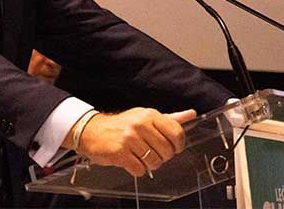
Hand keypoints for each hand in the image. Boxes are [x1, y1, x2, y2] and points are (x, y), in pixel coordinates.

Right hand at [72, 107, 197, 176]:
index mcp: (149, 115)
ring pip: (154, 162)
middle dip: (162, 157)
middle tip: (151, 153)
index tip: (172, 148)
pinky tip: (130, 161)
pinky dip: (137, 169)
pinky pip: (140, 169)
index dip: (178, 145)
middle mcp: (140, 124)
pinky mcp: (120, 152)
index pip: (177, 133)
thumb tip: (191, 114)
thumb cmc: (122, 125)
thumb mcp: (145, 117)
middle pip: (167, 151)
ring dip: (149, 164)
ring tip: (139, 156)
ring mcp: (130, 138)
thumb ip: (170, 118)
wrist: (92, 131)